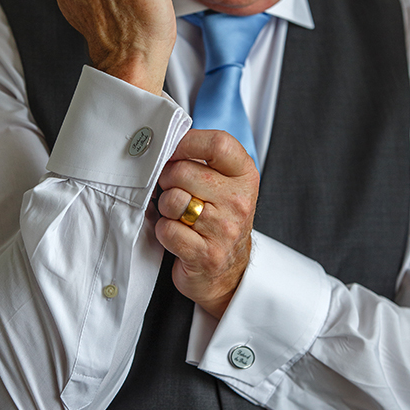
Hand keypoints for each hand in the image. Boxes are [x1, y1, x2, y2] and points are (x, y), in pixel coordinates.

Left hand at [156, 130, 259, 317]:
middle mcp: (239, 201)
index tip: (173, 149)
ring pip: (173, 200)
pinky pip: (167, 230)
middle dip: (168, 179)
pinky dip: (164, 231)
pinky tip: (177, 234)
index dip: (187, 142)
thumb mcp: (225, 184)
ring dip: (166, 207)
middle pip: (184, 171)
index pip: (218, 144)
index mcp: (245, 177)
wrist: (227, 270)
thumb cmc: (219, 220)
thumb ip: (203, 160)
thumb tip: (166, 139)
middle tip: (173, 189)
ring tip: (178, 214)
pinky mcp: (206, 254)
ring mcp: (224, 229)